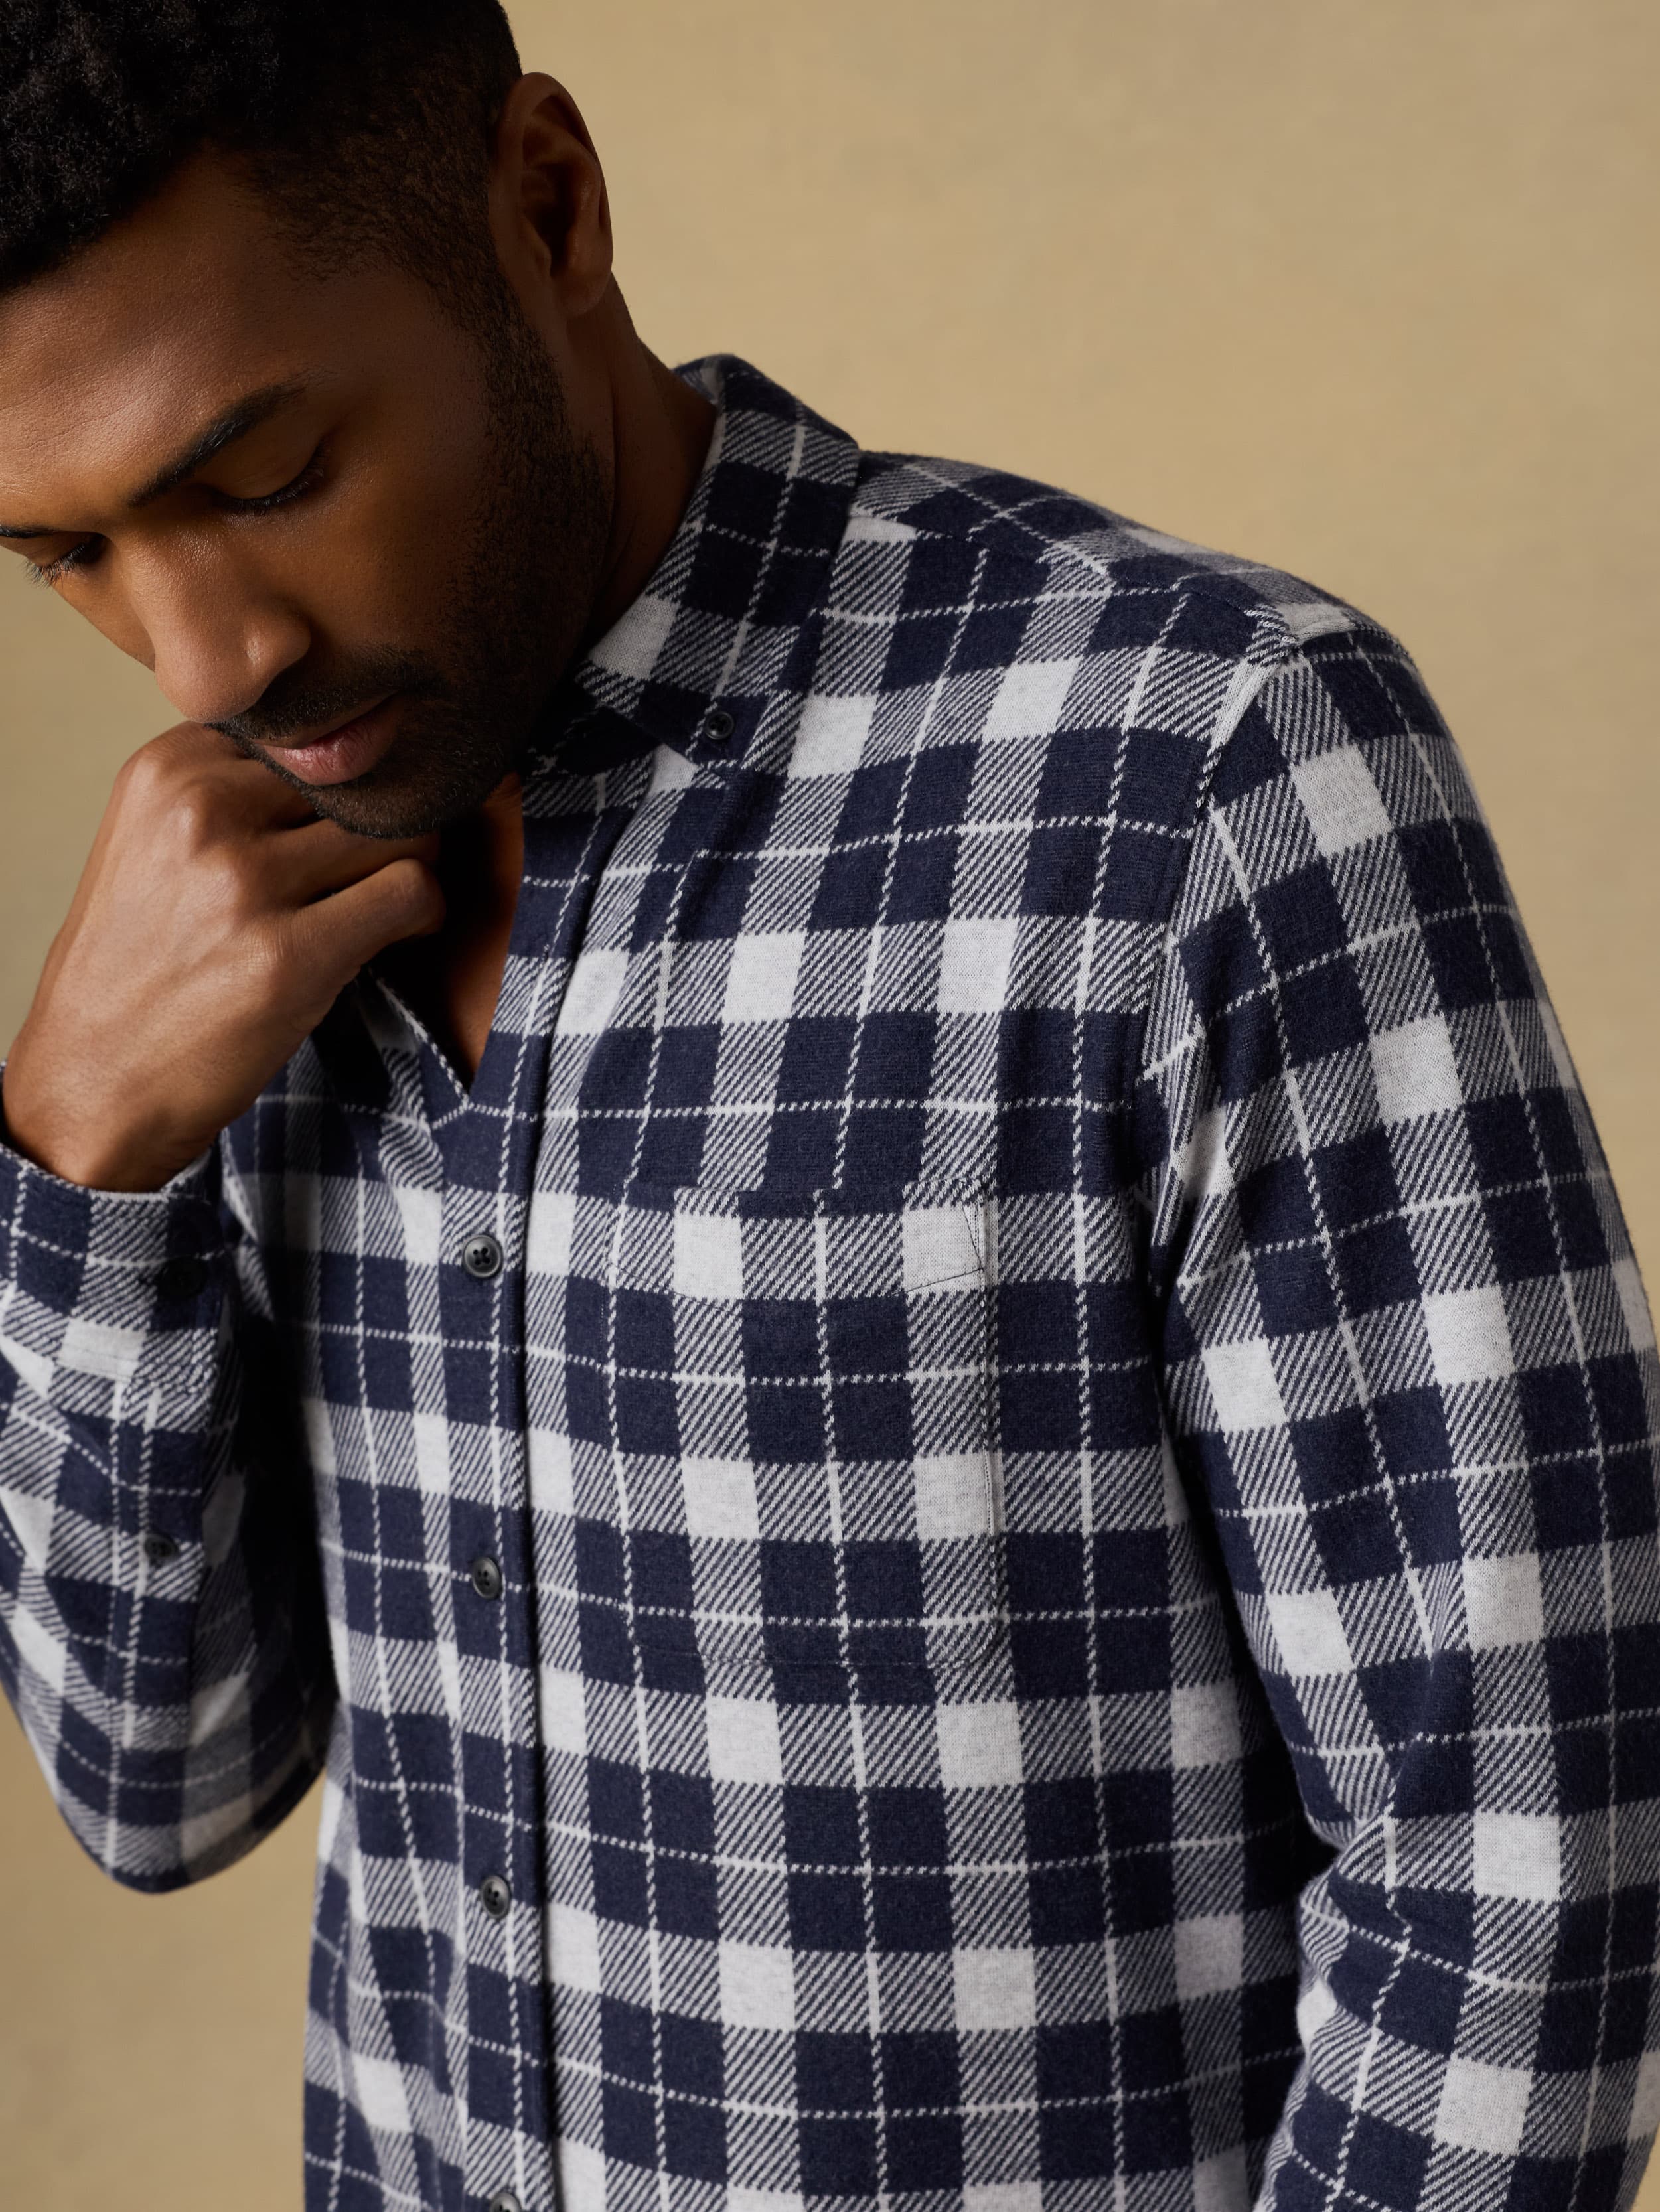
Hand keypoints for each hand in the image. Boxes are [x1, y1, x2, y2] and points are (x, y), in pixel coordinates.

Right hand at [2, 724, 443, 1190]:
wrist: (95, 1081)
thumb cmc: (140, 967)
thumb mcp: (156, 843)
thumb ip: (235, 791)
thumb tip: (352, 757)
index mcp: (168, 770)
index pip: (311, 736)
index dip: (338, 787)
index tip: (334, 831)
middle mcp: (201, 811)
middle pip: (357, 781)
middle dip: (380, 828)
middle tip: (370, 876)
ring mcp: (244, 883)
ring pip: (397, 833)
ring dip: (408, 869)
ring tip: (384, 907)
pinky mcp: (289, 956)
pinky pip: (410, 892)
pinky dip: (425, 912)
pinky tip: (402, 935)